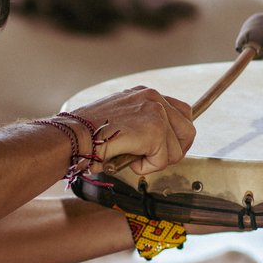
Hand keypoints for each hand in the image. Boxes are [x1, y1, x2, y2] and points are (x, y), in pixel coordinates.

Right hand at [69, 86, 194, 175]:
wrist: (74, 136)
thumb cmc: (87, 132)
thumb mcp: (119, 117)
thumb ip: (140, 122)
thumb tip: (157, 142)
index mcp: (145, 94)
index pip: (180, 111)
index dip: (176, 135)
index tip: (166, 148)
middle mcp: (153, 98)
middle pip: (188, 129)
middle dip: (175, 150)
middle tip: (154, 160)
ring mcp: (156, 113)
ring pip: (177, 149)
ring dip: (157, 161)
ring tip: (134, 159)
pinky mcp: (155, 131)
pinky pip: (163, 160)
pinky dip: (146, 168)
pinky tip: (128, 160)